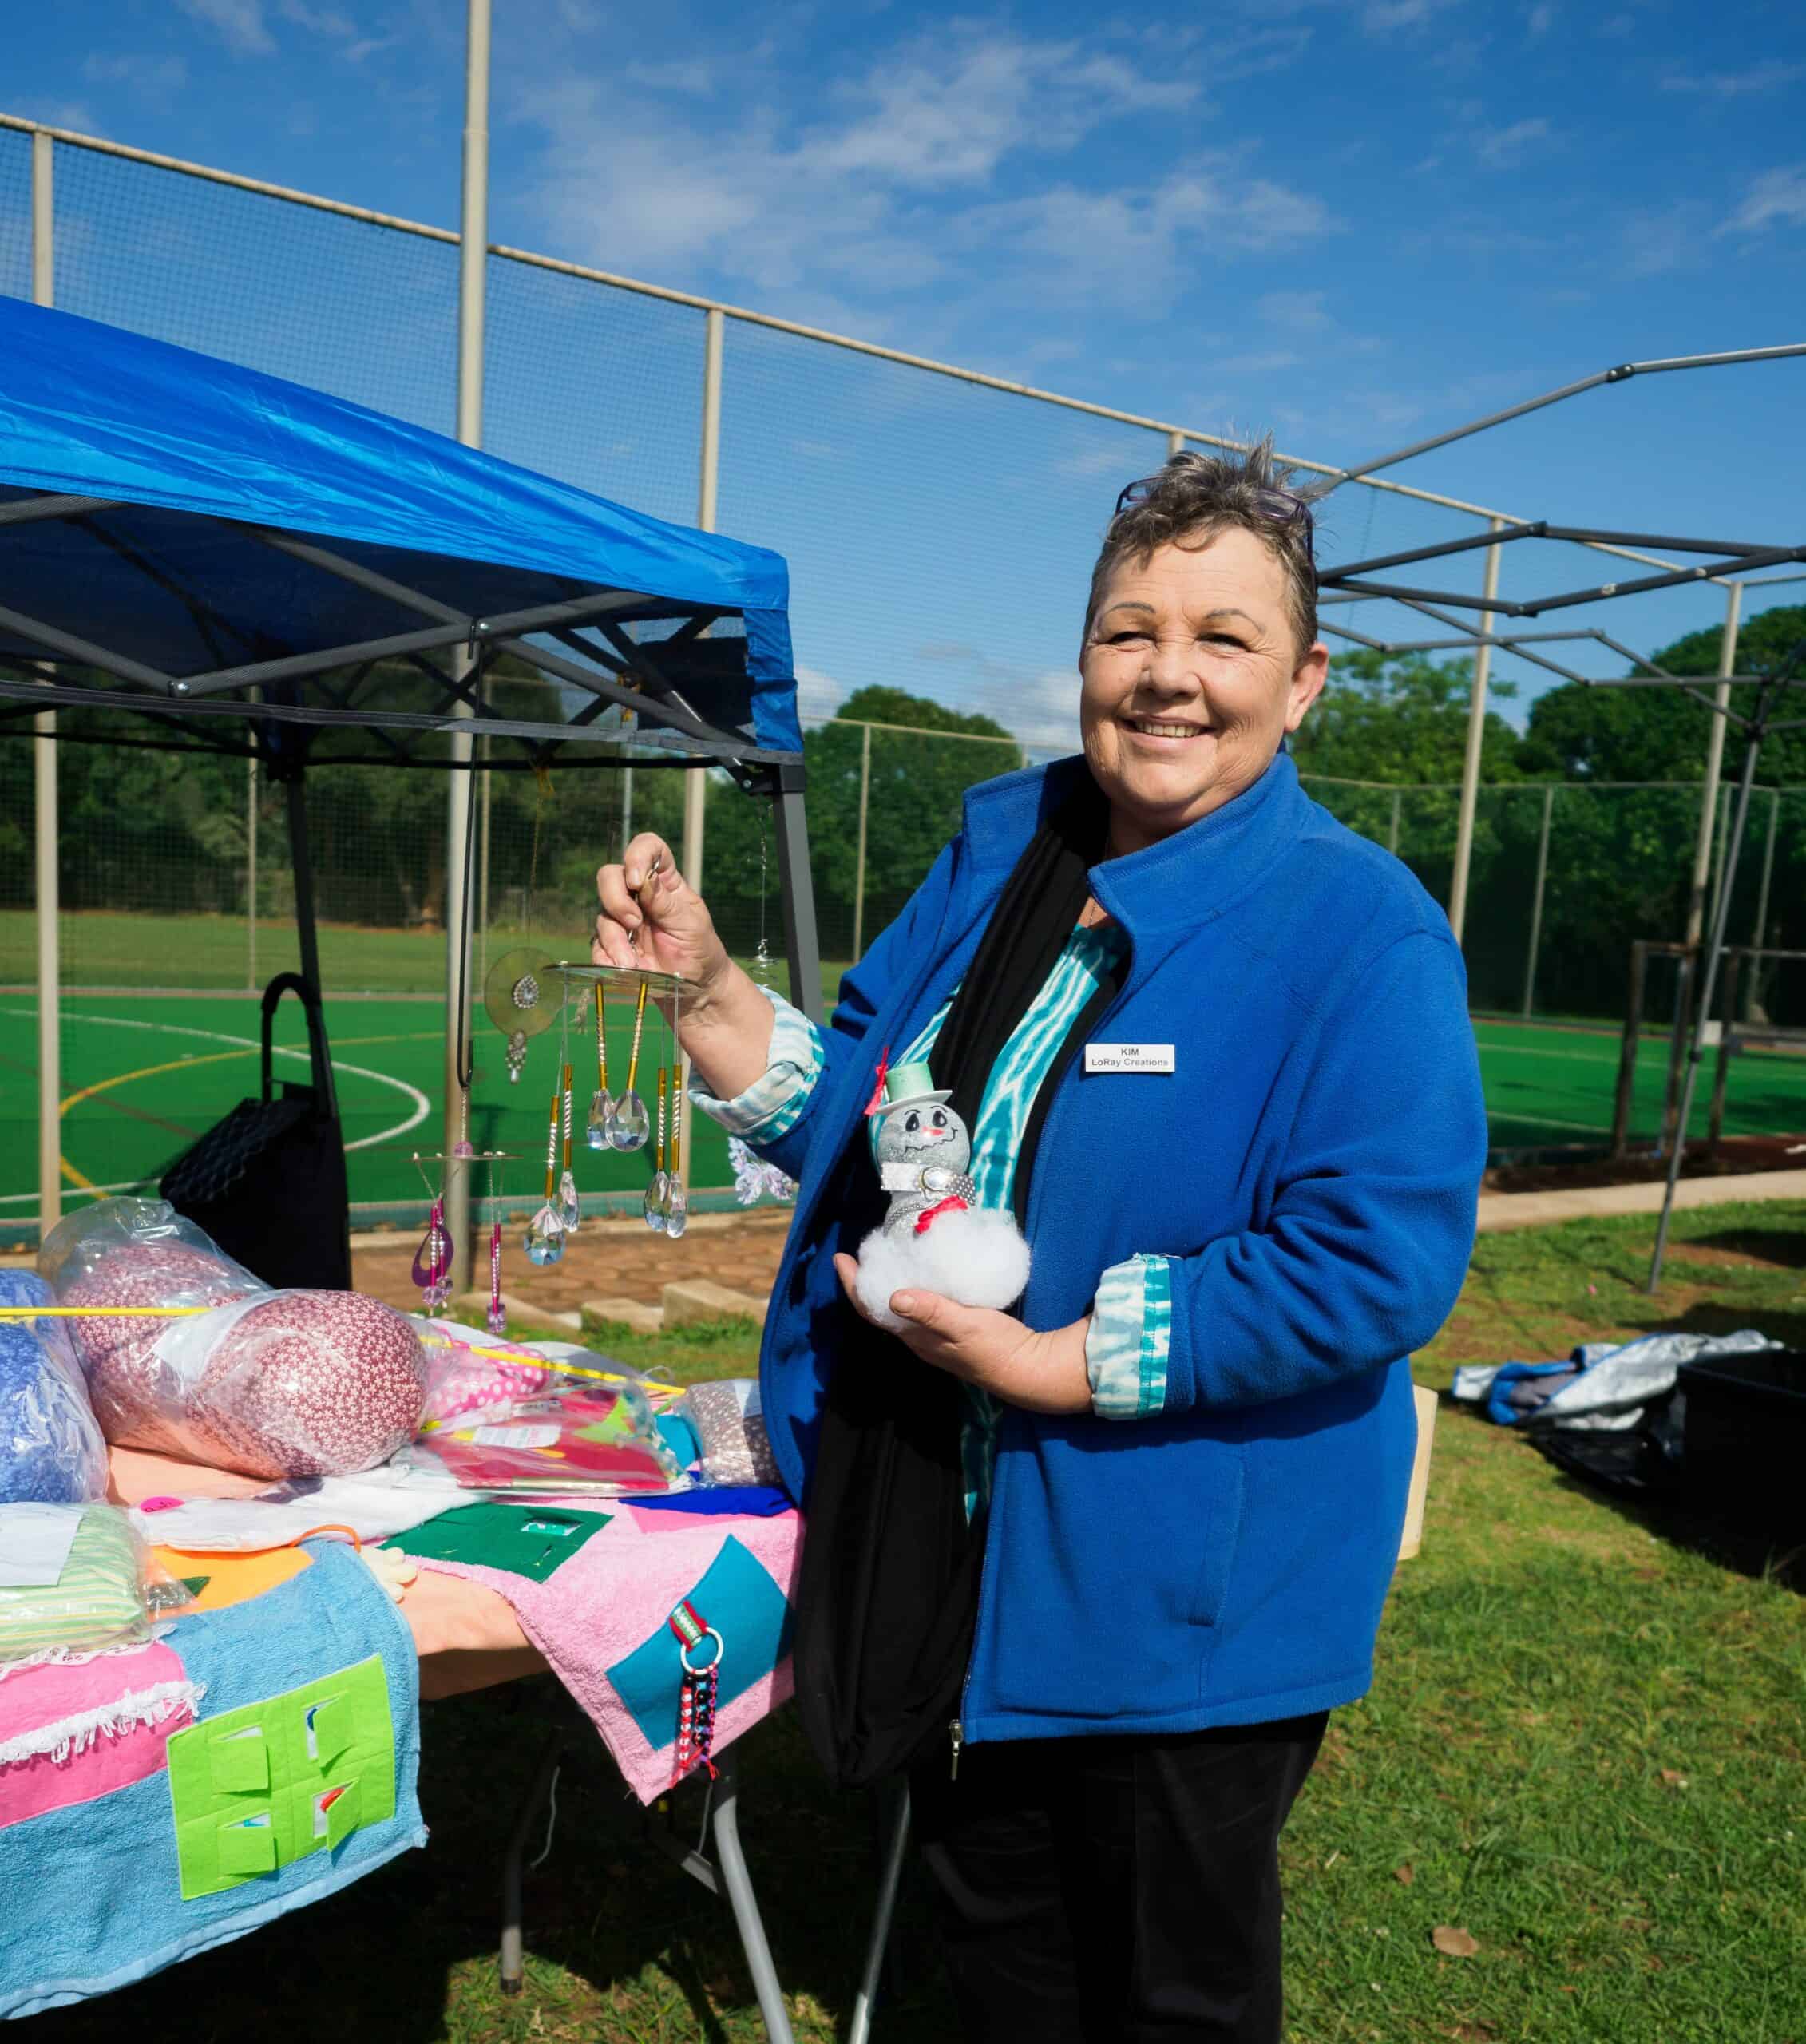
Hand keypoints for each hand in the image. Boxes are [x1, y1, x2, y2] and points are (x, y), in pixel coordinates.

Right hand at [594, 834, 729, 999]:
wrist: (693, 989)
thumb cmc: (699, 949)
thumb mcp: (690, 924)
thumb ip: (665, 902)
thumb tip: (643, 878)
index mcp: (663, 881)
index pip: (648, 848)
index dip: (637, 854)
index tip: (635, 878)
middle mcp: (638, 895)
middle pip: (610, 876)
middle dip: (615, 898)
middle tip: (634, 922)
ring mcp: (622, 919)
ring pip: (602, 913)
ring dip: (614, 938)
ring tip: (633, 961)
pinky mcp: (612, 944)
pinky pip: (597, 944)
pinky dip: (606, 957)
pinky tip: (624, 968)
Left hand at [833, 1254, 1092, 1414]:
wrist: (1027, 1370)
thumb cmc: (996, 1348)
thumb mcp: (965, 1324)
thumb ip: (932, 1311)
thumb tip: (894, 1296)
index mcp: (916, 1336)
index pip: (873, 1310)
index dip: (854, 1285)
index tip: (841, 1258)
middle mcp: (920, 1338)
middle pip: (881, 1308)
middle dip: (866, 1282)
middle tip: (861, 1252)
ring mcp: (936, 1336)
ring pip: (900, 1308)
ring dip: (888, 1283)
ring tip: (885, 1257)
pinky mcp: (953, 1330)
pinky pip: (921, 1306)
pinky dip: (914, 1286)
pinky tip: (923, 1273)